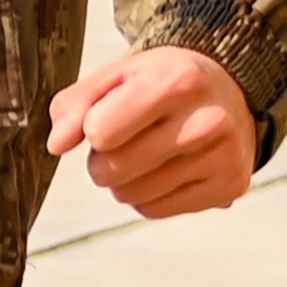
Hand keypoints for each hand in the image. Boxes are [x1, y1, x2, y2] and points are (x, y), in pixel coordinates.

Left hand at [48, 44, 255, 219]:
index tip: (108, 115)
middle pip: (112, 169)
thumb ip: (75, 103)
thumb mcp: (117, 75)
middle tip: (124, 138)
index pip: (99, 132)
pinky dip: (147, 196)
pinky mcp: (230, 185)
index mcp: (176, 81)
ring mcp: (223, 156)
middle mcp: (206, 120)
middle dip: (103, 158)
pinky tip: (166, 169)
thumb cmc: (162, 82)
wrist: (230, 91)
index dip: (92, 128)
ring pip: (130, 195)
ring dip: (123, 180)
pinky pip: (154, 210)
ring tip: (145, 152)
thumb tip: (56, 145)